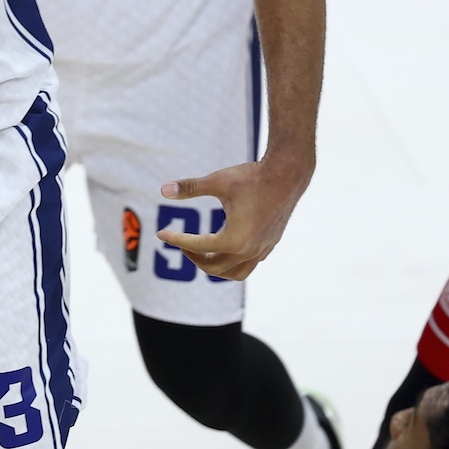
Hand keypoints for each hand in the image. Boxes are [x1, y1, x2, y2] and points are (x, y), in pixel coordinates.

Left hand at [157, 150, 312, 280]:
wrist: (287, 175)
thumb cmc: (252, 177)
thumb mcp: (218, 180)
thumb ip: (190, 187)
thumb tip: (163, 190)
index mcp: (233, 239)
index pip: (197, 246)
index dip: (176, 240)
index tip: (161, 234)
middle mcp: (248, 250)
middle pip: (214, 267)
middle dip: (194, 257)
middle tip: (181, 244)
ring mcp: (261, 250)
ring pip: (235, 273)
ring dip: (215, 267)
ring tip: (202, 252)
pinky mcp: (270, 244)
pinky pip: (249, 264)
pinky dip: (233, 262)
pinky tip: (226, 247)